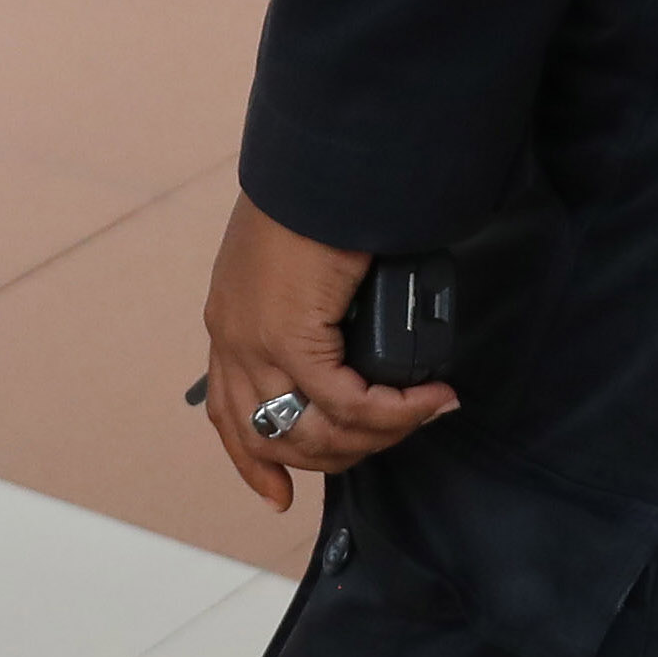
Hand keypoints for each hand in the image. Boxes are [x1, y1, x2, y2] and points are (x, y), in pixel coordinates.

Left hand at [197, 194, 457, 510]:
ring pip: (313, 433)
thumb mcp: (304, 258)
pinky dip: (393, 411)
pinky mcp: (291, 337)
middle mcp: (232, 338)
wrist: (325, 159)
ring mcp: (255, 342)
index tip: (279, 496)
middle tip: (396, 432)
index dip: (255, 464)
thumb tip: (362, 334)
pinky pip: (347, 403)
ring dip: (376, 435)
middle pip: (276, 439)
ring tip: (424, 411)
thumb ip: (316, 300)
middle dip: (341, 453)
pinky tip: (429, 398)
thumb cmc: (324, 191)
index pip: (228, 414)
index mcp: (230, 320)